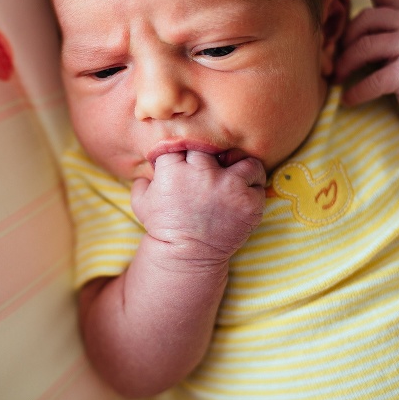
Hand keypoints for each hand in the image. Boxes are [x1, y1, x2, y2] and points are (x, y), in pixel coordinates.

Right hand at [130, 151, 265, 265]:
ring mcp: (227, 187)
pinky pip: (258, 181)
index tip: (184, 164)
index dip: (184, 153)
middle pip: (211, 147)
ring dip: (239, 167)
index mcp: (172, 169)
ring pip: (242, 159)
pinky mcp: (248, 202)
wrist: (186, 257)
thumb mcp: (140, 203)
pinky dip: (252, 186)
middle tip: (207, 173)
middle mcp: (201, 174)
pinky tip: (242, 193)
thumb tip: (151, 164)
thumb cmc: (163, 227)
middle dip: (209, 159)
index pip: (182, 142)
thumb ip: (142, 179)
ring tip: (234, 177)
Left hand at [336, 0, 398, 127]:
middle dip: (341, 41)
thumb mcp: (395, 43)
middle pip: (363, 19)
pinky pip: (374, 79)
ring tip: (336, 78)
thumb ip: (373, 32)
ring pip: (364, 46)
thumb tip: (330, 35)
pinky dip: (356, 92)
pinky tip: (348, 99)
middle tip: (330, 60)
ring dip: (344, 65)